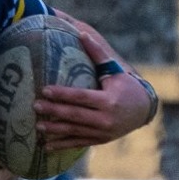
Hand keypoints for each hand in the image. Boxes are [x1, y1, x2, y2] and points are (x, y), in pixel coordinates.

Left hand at [35, 10, 152, 150]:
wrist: (143, 111)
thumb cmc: (126, 86)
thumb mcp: (114, 70)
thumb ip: (97, 53)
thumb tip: (81, 33)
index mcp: (108, 100)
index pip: (81, 96)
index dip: (62, 94)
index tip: (44, 90)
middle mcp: (105, 118)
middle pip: (74, 114)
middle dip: (53, 111)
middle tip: (34, 106)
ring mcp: (102, 132)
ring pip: (74, 131)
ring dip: (54, 130)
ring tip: (37, 127)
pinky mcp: (99, 140)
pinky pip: (78, 143)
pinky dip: (62, 145)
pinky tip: (46, 147)